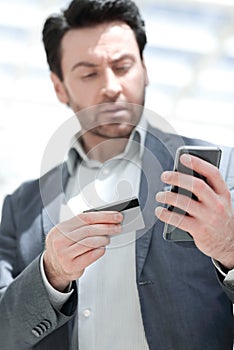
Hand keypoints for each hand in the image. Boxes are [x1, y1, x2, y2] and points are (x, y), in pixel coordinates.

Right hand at [43, 211, 122, 290]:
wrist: (53, 267)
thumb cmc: (64, 248)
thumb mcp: (67, 233)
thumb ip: (82, 225)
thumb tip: (106, 219)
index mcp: (61, 228)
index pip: (85, 217)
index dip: (103, 216)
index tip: (115, 216)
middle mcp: (60, 240)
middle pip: (89, 229)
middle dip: (107, 227)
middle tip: (117, 227)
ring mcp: (64, 253)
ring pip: (90, 242)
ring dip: (103, 239)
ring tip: (108, 239)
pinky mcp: (71, 265)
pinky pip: (90, 255)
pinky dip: (99, 251)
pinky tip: (102, 249)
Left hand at [155, 154, 233, 268]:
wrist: (228, 243)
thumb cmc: (218, 217)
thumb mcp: (219, 201)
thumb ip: (206, 189)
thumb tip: (180, 176)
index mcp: (223, 193)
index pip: (213, 173)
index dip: (198, 163)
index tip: (183, 158)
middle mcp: (218, 204)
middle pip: (196, 185)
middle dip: (178, 177)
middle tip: (165, 176)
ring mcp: (209, 218)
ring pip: (185, 202)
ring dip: (168, 196)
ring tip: (160, 195)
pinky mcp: (200, 231)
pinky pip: (178, 220)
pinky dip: (165, 214)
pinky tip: (160, 211)